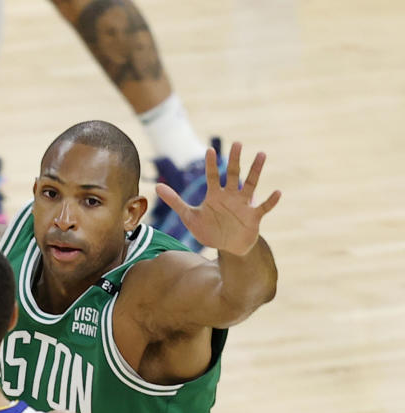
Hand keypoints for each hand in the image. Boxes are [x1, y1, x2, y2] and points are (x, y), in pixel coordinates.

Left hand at [154, 143, 280, 255]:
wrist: (227, 246)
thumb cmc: (209, 229)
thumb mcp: (189, 216)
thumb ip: (175, 201)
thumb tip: (156, 186)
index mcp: (215, 195)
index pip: (212, 176)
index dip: (211, 165)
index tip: (210, 150)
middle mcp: (231, 195)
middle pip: (233, 174)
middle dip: (235, 160)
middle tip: (237, 144)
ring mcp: (243, 205)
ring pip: (251, 184)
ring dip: (256, 171)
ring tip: (262, 154)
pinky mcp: (254, 216)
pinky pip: (264, 207)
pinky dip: (271, 200)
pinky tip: (278, 192)